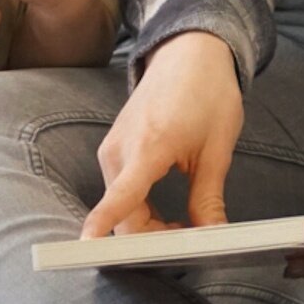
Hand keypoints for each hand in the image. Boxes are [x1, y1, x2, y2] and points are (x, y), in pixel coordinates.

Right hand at [82, 31, 243, 237]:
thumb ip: (208, 199)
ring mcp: (112, 150)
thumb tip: (211, 239)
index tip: (86, 247)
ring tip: (186, 224)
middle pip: (122, 216)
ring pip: (121, 208)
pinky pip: (120, 193)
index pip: (120, 196)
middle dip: (153, 240)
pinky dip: (140, 210)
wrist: (189, 55)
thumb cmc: (207, 94)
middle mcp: (120, 150)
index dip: (102, 223)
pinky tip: (168, 212)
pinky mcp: (114, 151)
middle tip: (191, 241)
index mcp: (149, 147)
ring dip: (149, 227)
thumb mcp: (217, 150)